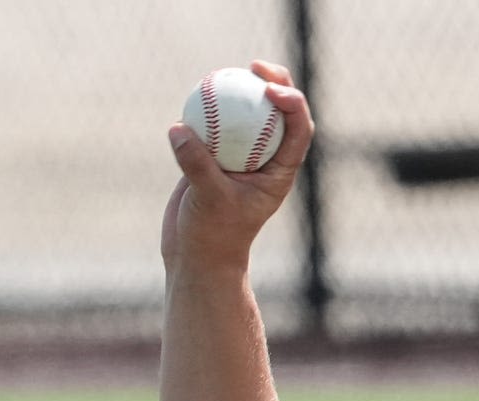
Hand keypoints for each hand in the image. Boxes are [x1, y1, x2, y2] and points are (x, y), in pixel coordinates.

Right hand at [161, 60, 314, 273]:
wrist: (197, 255)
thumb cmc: (214, 235)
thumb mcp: (209, 201)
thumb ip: (197, 165)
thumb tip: (180, 128)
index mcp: (280, 172)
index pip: (298, 130)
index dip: (293, 103)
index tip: (270, 89)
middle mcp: (265, 160)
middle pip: (278, 114)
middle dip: (275, 84)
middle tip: (254, 66)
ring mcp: (240, 156)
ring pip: (246, 116)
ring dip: (238, 92)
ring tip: (221, 73)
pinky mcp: (214, 156)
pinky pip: (213, 125)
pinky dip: (205, 110)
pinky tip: (192, 97)